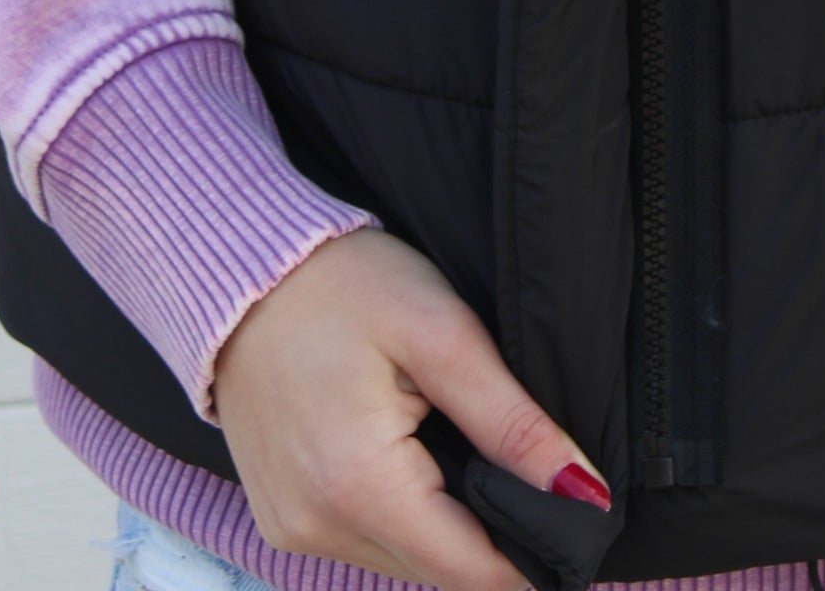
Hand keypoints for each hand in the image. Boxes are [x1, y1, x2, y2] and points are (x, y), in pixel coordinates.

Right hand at [214, 231, 608, 589]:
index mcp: (359, 487)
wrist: (241, 265)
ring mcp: (292, 528)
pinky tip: (421, 455)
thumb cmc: (343, 283)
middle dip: (496, 537)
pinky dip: (405, 513)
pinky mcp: (282, 516)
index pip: (472, 570)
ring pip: (405, 559)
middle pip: (440, 570)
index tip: (581, 525)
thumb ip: (511, 422)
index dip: (538, 557)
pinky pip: (365, 540)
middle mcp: (317, 527)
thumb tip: (583, 492)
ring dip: (448, 525)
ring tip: (473, 449)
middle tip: (534, 471)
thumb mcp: (441, 334)